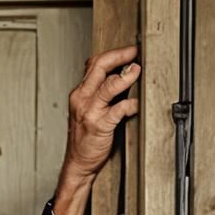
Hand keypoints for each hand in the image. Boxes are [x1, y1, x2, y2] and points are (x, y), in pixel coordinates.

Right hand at [60, 44, 140, 187]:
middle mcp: (82, 99)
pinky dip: (130, 104)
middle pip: (100, 67)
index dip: (113, 53)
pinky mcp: (100, 125)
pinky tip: (137, 103)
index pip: (94, 64)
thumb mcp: (86, 109)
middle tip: (135, 53)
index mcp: (79, 93)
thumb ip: (98, 92)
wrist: (78, 163)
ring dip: (126, 76)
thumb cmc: (85, 138)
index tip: (129, 51)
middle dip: (120, 56)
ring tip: (137, 70)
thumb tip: (118, 75)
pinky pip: (118, 110)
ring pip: (108, 86)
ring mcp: (90, 112)